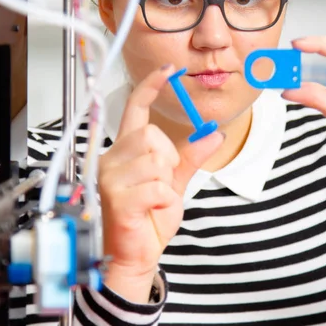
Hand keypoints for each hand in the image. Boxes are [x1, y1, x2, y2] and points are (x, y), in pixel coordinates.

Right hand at [99, 65, 223, 300]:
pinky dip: (163, 200)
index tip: (169, 70)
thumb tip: (215, 132)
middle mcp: (111, 159)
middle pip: (150, 135)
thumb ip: (192, 156)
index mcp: (125, 150)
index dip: (151, 87)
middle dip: (168, 157)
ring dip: (166, 182)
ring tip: (155, 199)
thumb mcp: (175, 183)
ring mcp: (110, 178)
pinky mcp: (115, 197)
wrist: (136, 255)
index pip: (135, 109)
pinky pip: (156, 186)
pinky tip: (152, 210)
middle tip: (164, 181)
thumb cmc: (149, 218)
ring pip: (156, 161)